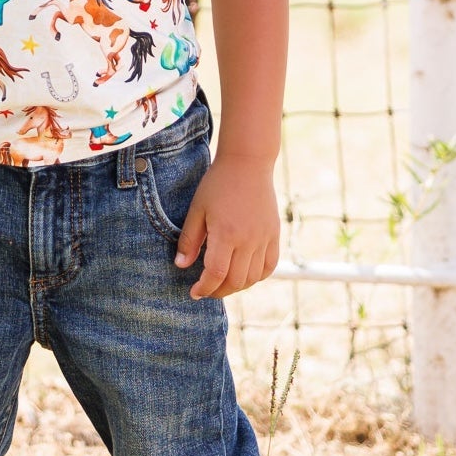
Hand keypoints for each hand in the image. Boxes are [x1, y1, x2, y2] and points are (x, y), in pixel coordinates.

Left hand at [174, 151, 280, 299]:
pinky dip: (257, 276)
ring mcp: (264, 238)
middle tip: (206, 289)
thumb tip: (181, 266)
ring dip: (237, 286)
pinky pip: (269, 266)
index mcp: (226, 234)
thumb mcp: (197, 209)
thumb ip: (189, 240)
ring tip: (223, 282)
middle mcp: (248, 240)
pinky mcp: (274, 234)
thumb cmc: (218, 184)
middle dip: (218, 291)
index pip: (216, 274)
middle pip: (236, 281)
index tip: (194, 292)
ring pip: (253, 277)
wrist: (247, 163)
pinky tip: (244, 274)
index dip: (204, 288)